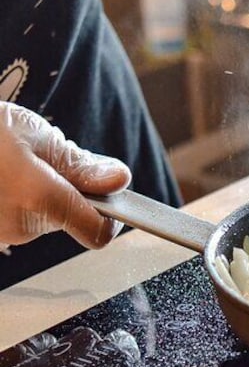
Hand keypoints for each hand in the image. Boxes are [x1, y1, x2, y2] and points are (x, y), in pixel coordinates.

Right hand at [0, 101, 130, 250]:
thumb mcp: (34, 135)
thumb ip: (80, 164)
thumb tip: (120, 180)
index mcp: (40, 198)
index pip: (98, 231)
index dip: (112, 217)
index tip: (113, 202)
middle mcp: (18, 226)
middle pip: (66, 219)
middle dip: (65, 192)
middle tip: (39, 161)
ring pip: (36, 221)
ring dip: (34, 197)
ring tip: (8, 166)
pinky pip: (9, 221)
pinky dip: (9, 202)